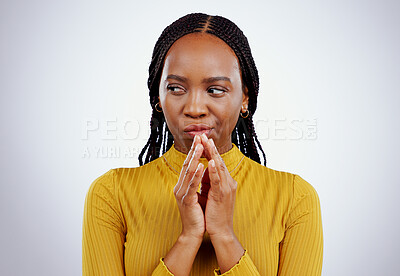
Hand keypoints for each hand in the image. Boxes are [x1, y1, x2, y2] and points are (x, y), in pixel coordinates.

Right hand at [173, 135, 205, 240]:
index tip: (200, 139)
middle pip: (187, 165)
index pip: (189, 164)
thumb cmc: (198, 213)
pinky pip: (192, 186)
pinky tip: (201, 166)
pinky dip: (196, 175)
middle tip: (198, 137)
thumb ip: (199, 181)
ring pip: (188, 172)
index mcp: (183, 185)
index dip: (194, 151)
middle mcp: (180, 187)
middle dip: (193, 150)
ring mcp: (182, 193)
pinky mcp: (186, 201)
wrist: (194, 232)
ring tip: (200, 146)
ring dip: (195, 158)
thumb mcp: (198, 194)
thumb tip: (204, 167)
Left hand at [198, 134, 243, 272]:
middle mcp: (228, 182)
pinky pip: (218, 180)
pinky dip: (214, 170)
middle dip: (210, 147)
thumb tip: (203, 170)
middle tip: (203, 134)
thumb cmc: (215, 213)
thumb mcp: (212, 194)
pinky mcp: (222, 195)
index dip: (210, 150)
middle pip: (218, 161)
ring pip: (219, 167)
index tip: (203, 139)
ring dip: (212, 153)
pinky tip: (210, 161)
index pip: (217, 162)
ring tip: (207, 142)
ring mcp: (226, 188)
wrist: (221, 231)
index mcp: (225, 182)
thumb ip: (209, 181)